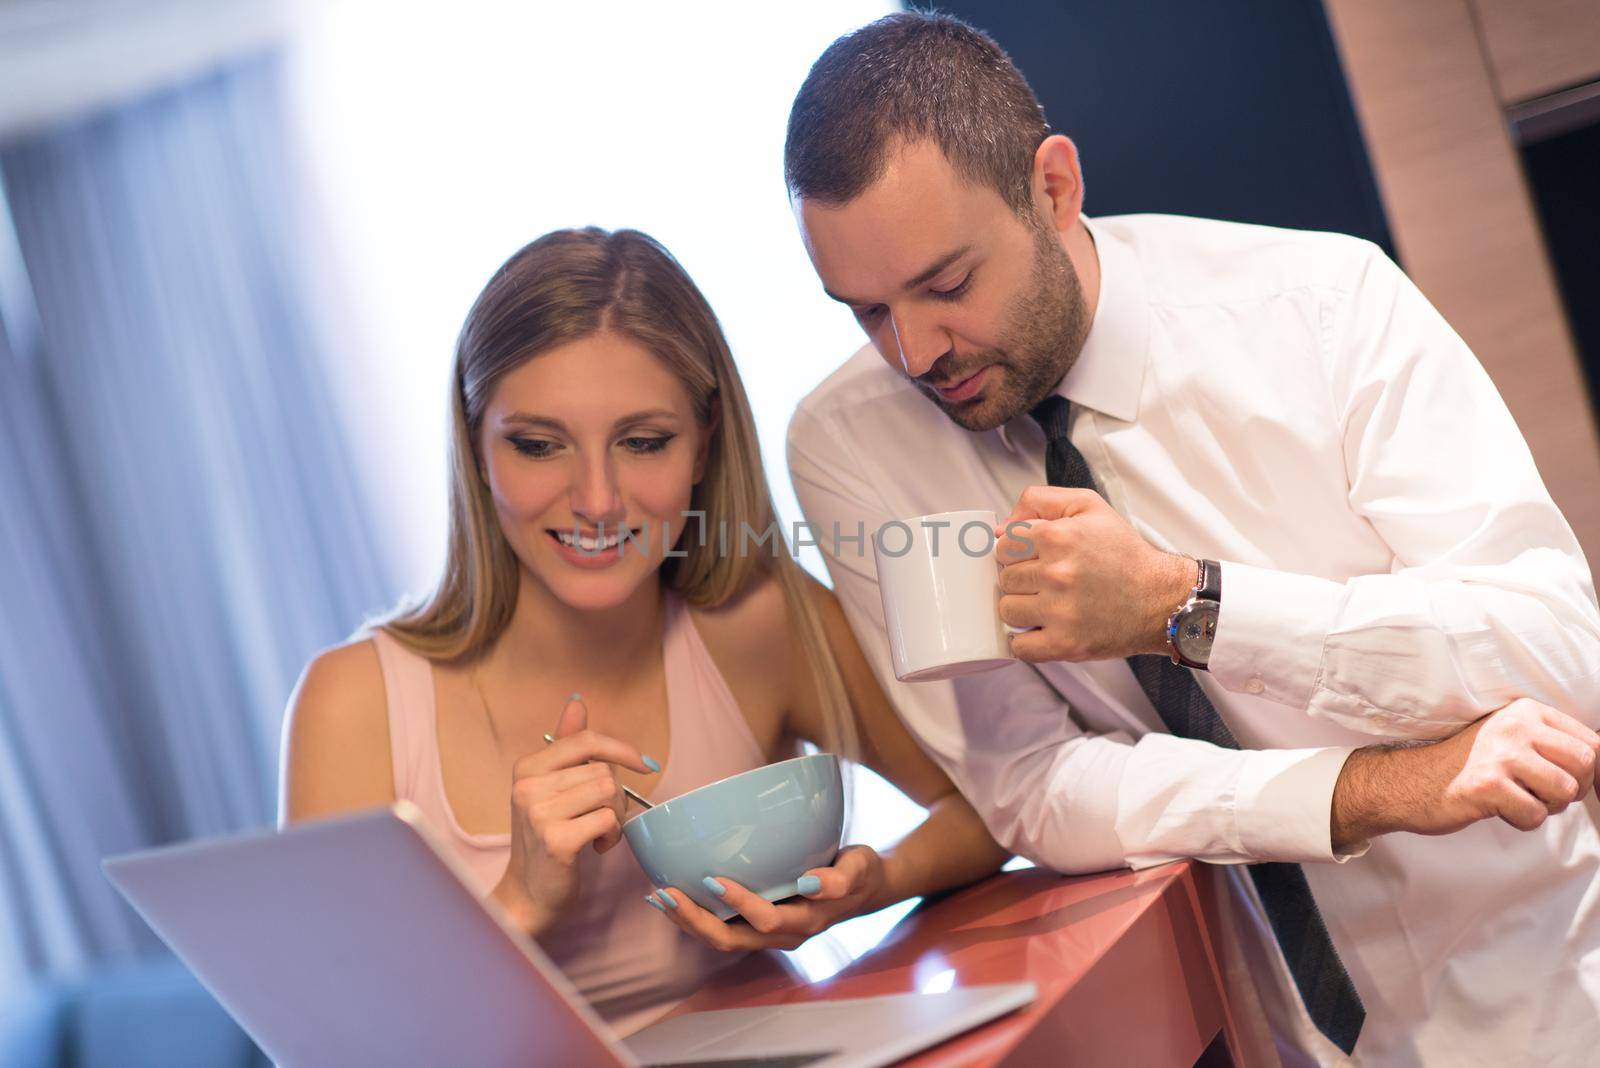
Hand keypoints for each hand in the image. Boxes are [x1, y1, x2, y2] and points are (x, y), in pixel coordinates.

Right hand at [491, 695, 657, 936]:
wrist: (528, 894)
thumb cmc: (546, 838)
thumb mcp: (550, 787)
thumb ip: (564, 745)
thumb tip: (576, 701)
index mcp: (527, 767)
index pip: (585, 740)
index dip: (622, 749)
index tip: (646, 765)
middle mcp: (528, 786)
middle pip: (603, 771)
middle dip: (616, 797)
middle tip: (601, 819)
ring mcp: (539, 813)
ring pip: (609, 793)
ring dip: (615, 817)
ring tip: (597, 833)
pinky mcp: (556, 840)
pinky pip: (608, 821)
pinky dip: (611, 837)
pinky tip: (595, 848)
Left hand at [647, 845, 886, 951]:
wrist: (864, 888)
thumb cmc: (859, 872)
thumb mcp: (860, 868)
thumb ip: (842, 877)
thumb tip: (814, 882)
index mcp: (806, 922)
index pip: (766, 921)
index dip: (738, 904)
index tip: (713, 879)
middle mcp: (783, 934)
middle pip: (732, 939)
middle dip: (696, 920)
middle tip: (666, 894)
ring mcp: (768, 933)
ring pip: (722, 938)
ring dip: (688, 922)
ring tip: (658, 897)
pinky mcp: (758, 924)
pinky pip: (722, 927)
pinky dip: (695, 915)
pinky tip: (671, 897)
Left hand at [996, 486, 1193, 661]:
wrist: (1161, 598)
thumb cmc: (1125, 555)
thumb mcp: (1088, 507)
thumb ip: (1039, 502)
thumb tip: (1000, 528)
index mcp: (1057, 536)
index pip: (1003, 545)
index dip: (1016, 552)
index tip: (1034, 558)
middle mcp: (1056, 573)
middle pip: (1004, 578)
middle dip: (1021, 579)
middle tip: (1046, 581)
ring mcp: (1059, 610)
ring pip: (1007, 610)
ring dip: (1022, 610)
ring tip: (1047, 604)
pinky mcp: (1065, 643)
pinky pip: (1020, 647)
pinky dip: (1026, 642)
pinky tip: (1044, 629)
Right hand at [1332, 698, 1599, 849]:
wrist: (1409, 781)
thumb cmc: (1465, 765)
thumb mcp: (1509, 739)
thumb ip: (1550, 743)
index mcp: (1525, 711)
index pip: (1591, 742)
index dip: (1587, 771)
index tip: (1562, 782)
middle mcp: (1515, 727)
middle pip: (1585, 765)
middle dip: (1570, 790)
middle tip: (1540, 794)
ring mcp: (1500, 755)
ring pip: (1564, 791)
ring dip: (1547, 807)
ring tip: (1518, 800)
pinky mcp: (1488, 785)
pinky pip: (1534, 815)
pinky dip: (1522, 821)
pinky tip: (1499, 809)